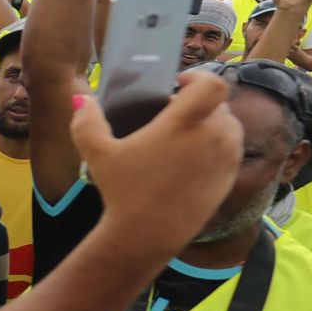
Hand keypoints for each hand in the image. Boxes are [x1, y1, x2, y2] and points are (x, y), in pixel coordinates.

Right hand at [74, 71, 239, 251]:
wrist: (147, 234)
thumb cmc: (122, 191)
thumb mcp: (97, 154)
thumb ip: (86, 122)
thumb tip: (80, 98)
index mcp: (184, 123)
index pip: (213, 84)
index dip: (200, 76)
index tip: (181, 83)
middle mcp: (212, 136)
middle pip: (219, 104)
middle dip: (200, 104)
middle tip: (175, 115)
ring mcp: (225, 158)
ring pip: (229, 126)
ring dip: (212, 123)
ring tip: (186, 136)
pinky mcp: (230, 177)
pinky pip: (231, 150)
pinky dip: (217, 147)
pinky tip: (191, 160)